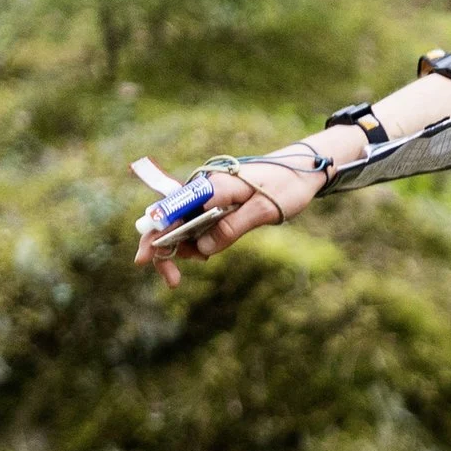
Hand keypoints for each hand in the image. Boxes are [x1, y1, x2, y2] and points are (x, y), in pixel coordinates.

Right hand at [133, 140, 347, 288]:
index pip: (170, 211)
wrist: (304, 169)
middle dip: (164, 249)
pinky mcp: (217, 205)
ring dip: (182, 248)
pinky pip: (197, 225)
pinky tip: (204, 252)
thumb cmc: (286, 184)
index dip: (153, 235)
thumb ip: (231, 227)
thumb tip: (201, 248)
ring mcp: (209, 197)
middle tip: (172, 281)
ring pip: (181, 225)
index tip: (146, 259)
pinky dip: (196, 241)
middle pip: (169, 220)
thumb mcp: (263, 209)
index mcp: (210, 186)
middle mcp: (204, 190)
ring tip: (199, 262)